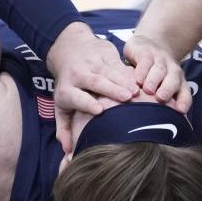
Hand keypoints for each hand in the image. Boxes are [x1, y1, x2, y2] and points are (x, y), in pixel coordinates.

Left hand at [46, 22, 138, 152]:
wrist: (69, 49)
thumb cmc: (68, 85)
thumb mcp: (61, 105)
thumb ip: (64, 129)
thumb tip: (69, 151)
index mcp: (66, 90)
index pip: (76, 96)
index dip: (87, 103)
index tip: (100, 111)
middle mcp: (78, 75)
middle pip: (95, 82)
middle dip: (111, 89)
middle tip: (127, 99)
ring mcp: (92, 63)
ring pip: (110, 71)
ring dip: (124, 81)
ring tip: (137, 91)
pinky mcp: (105, 55)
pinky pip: (118, 64)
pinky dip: (129, 72)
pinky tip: (140, 80)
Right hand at [122, 33, 191, 113]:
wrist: (150, 44)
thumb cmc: (156, 75)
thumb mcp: (162, 88)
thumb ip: (163, 106)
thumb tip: (164, 133)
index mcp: (179, 82)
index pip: (185, 93)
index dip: (183, 101)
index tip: (180, 111)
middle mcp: (172, 71)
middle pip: (173, 80)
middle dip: (168, 89)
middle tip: (160, 98)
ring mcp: (160, 61)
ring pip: (159, 70)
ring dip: (154, 79)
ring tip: (146, 89)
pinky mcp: (146, 53)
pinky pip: (145, 61)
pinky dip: (141, 69)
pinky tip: (135, 78)